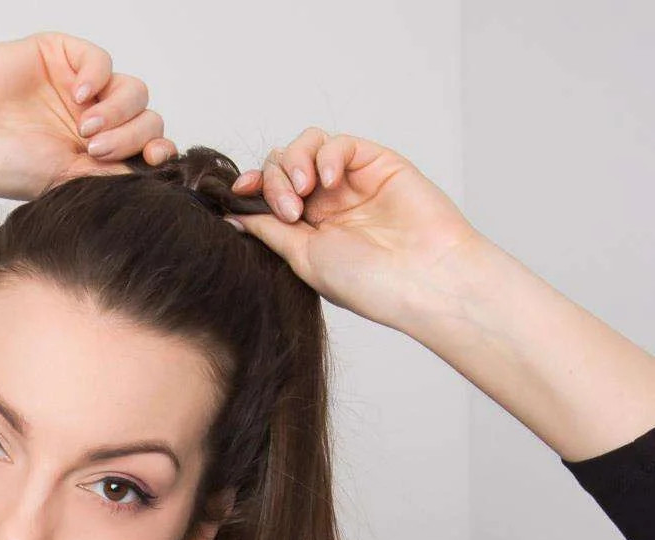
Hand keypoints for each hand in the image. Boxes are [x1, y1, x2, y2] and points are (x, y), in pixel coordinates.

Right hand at [0, 30, 177, 201]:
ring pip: (132, 91)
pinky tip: (79, 97)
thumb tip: (157, 178)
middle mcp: (92, 123)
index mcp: (94, 157)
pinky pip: (102, 61)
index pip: (144, 150)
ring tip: (85, 129)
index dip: (158, 152)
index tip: (155, 161)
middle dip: (130, 134)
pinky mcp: (62, 56)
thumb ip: (111, 176)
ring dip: (117, 111)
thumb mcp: (65, 182)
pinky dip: (99, 78)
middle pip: (145, 119)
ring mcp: (79, 89)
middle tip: (95, 149)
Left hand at [226, 127, 485, 328]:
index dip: (251, 188)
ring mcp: (351, 182)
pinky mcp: (376, 163)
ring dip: (294, 162)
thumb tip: (232, 217)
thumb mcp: (304, 259)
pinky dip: (326, 154)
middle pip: (282, 165)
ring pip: (306, 146)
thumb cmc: (369, 283)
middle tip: (289, 209)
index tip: (238, 193)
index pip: (269, 195)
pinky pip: (339, 143)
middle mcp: (327, 204)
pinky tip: (328, 179)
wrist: (422, 279)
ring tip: (304, 190)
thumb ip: (271, 232)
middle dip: (274, 179)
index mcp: (308, 230)